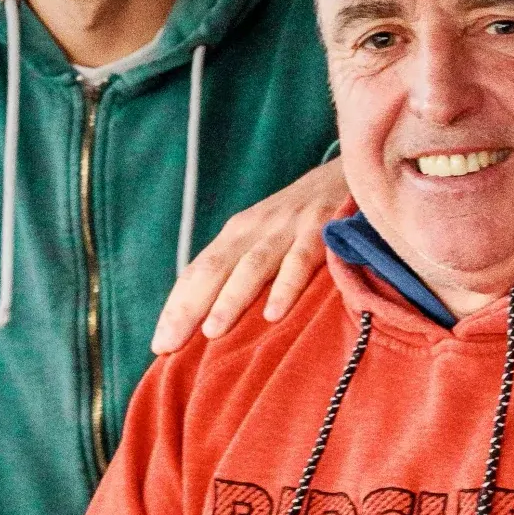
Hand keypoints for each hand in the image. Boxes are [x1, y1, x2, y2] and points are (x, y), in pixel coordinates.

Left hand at [150, 165, 354, 352]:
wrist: (354, 169)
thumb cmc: (305, 217)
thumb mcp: (268, 235)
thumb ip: (243, 269)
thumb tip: (214, 322)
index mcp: (237, 233)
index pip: (197, 272)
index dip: (176, 307)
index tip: (159, 345)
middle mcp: (255, 228)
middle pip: (213, 269)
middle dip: (188, 308)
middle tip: (169, 345)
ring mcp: (287, 228)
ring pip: (252, 266)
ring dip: (230, 299)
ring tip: (212, 333)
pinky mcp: (322, 229)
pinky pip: (300, 260)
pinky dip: (286, 286)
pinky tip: (274, 314)